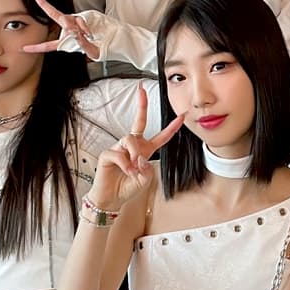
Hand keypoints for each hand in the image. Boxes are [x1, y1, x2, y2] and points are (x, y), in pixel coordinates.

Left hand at [22, 0, 101, 60]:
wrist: (114, 39)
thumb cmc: (100, 47)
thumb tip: (75, 34)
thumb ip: (82, 44)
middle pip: (54, 16)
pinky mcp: (85, 17)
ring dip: (71, 26)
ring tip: (80, 34)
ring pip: (68, 20)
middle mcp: (69, 30)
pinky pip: (80, 21)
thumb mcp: (91, 52)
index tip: (24, 48)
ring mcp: (76, 23)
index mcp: (66, 41)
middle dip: (44, 5)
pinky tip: (89, 34)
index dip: (36, 47)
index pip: (48, 45)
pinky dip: (84, 28)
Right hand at [88, 88, 183, 209]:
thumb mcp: (145, 180)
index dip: (172, 127)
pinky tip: (126, 171)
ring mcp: (119, 148)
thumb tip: (139, 157)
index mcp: (145, 151)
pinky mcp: (107, 154)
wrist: (111, 199)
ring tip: (132, 169)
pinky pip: (119, 153)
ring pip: (130, 139)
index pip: (161, 136)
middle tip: (141, 90)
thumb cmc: (127, 188)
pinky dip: (125, 164)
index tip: (181, 116)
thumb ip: (147, 168)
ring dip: (134, 155)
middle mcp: (132, 146)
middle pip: (138, 121)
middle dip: (141, 105)